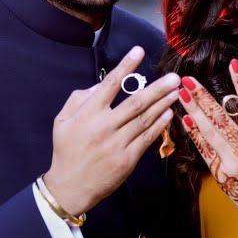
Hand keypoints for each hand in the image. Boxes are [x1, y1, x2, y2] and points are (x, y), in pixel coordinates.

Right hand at [42, 46, 180, 216]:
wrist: (70, 186)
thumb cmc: (66, 151)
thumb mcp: (61, 121)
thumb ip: (78, 99)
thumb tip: (99, 85)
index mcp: (88, 114)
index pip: (110, 84)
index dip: (126, 66)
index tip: (138, 51)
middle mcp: (104, 127)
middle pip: (136, 102)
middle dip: (158, 88)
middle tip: (174, 77)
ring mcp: (117, 144)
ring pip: (145, 119)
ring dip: (163, 103)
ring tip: (176, 91)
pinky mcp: (127, 159)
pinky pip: (147, 138)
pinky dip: (159, 125)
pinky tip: (168, 113)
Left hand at [178, 60, 237, 237]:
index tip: (232, 63)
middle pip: (220, 119)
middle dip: (202, 97)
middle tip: (187, 79)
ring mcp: (229, 164)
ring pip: (207, 132)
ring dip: (192, 111)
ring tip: (179, 94)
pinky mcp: (219, 174)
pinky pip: (203, 150)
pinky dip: (193, 134)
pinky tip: (184, 119)